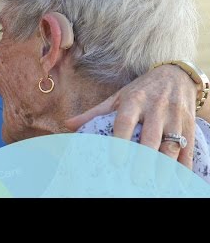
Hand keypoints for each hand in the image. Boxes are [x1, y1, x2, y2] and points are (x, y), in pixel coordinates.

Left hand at [65, 64, 196, 168]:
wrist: (175, 75)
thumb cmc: (141, 90)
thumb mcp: (117, 97)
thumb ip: (94, 113)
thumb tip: (68, 124)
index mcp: (134, 100)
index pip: (125, 121)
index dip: (121, 140)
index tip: (116, 160)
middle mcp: (155, 108)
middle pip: (150, 135)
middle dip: (145, 158)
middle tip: (137, 179)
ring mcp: (174, 116)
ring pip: (172, 143)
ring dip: (166, 164)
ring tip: (159, 183)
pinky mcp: (189, 123)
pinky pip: (189, 146)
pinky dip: (185, 162)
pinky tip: (180, 176)